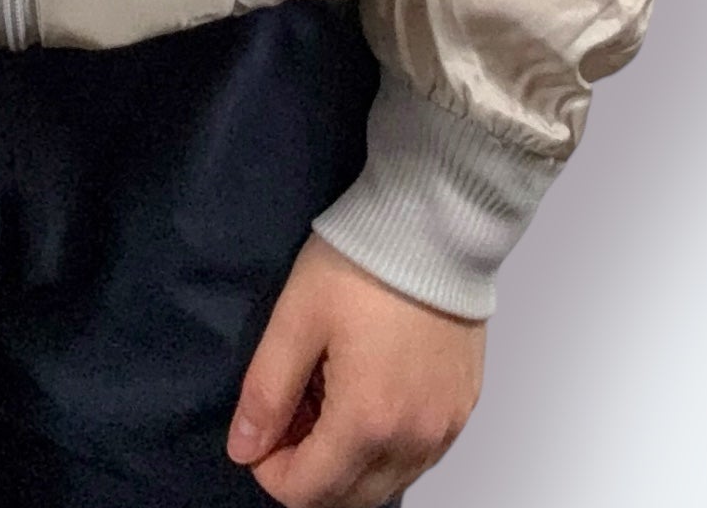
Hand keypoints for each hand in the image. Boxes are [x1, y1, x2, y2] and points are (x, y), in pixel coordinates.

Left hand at [228, 233, 485, 505]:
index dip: (270, 469)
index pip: (307, 492)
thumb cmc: (359, 265)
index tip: (262, 424)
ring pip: (385, 481)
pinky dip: (384, 444)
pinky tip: (365, 391)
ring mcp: (445, 429)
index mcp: (367, 422)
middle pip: (349, 497)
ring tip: (325, 394)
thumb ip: (267, 392)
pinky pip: (416, 456)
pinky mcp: (462, 409)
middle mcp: (414, 441)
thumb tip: (243, 450)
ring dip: (346, 459)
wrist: (434, 227)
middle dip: (308, 468)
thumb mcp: (295, 319)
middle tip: (292, 407)